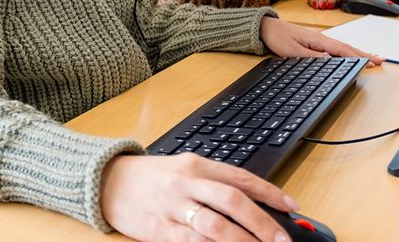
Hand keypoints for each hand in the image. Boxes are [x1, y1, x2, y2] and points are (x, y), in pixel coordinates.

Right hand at [100, 153, 298, 241]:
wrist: (108, 181)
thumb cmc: (151, 177)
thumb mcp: (184, 169)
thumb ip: (214, 182)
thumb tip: (252, 202)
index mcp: (196, 164)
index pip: (241, 177)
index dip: (270, 192)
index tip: (291, 206)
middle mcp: (187, 183)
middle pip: (232, 201)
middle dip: (262, 222)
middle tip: (281, 238)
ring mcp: (173, 207)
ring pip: (214, 225)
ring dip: (243, 240)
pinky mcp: (159, 228)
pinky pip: (190, 241)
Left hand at [260, 17, 383, 64]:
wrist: (266, 27)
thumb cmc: (278, 37)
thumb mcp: (292, 50)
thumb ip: (311, 56)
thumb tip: (330, 60)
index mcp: (318, 40)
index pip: (343, 50)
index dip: (359, 57)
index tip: (373, 62)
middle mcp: (321, 38)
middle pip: (347, 48)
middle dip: (364, 54)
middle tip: (380, 61)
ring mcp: (319, 39)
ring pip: (342, 47)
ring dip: (357, 53)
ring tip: (370, 58)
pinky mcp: (314, 42)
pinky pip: (335, 48)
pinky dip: (346, 51)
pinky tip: (349, 55)